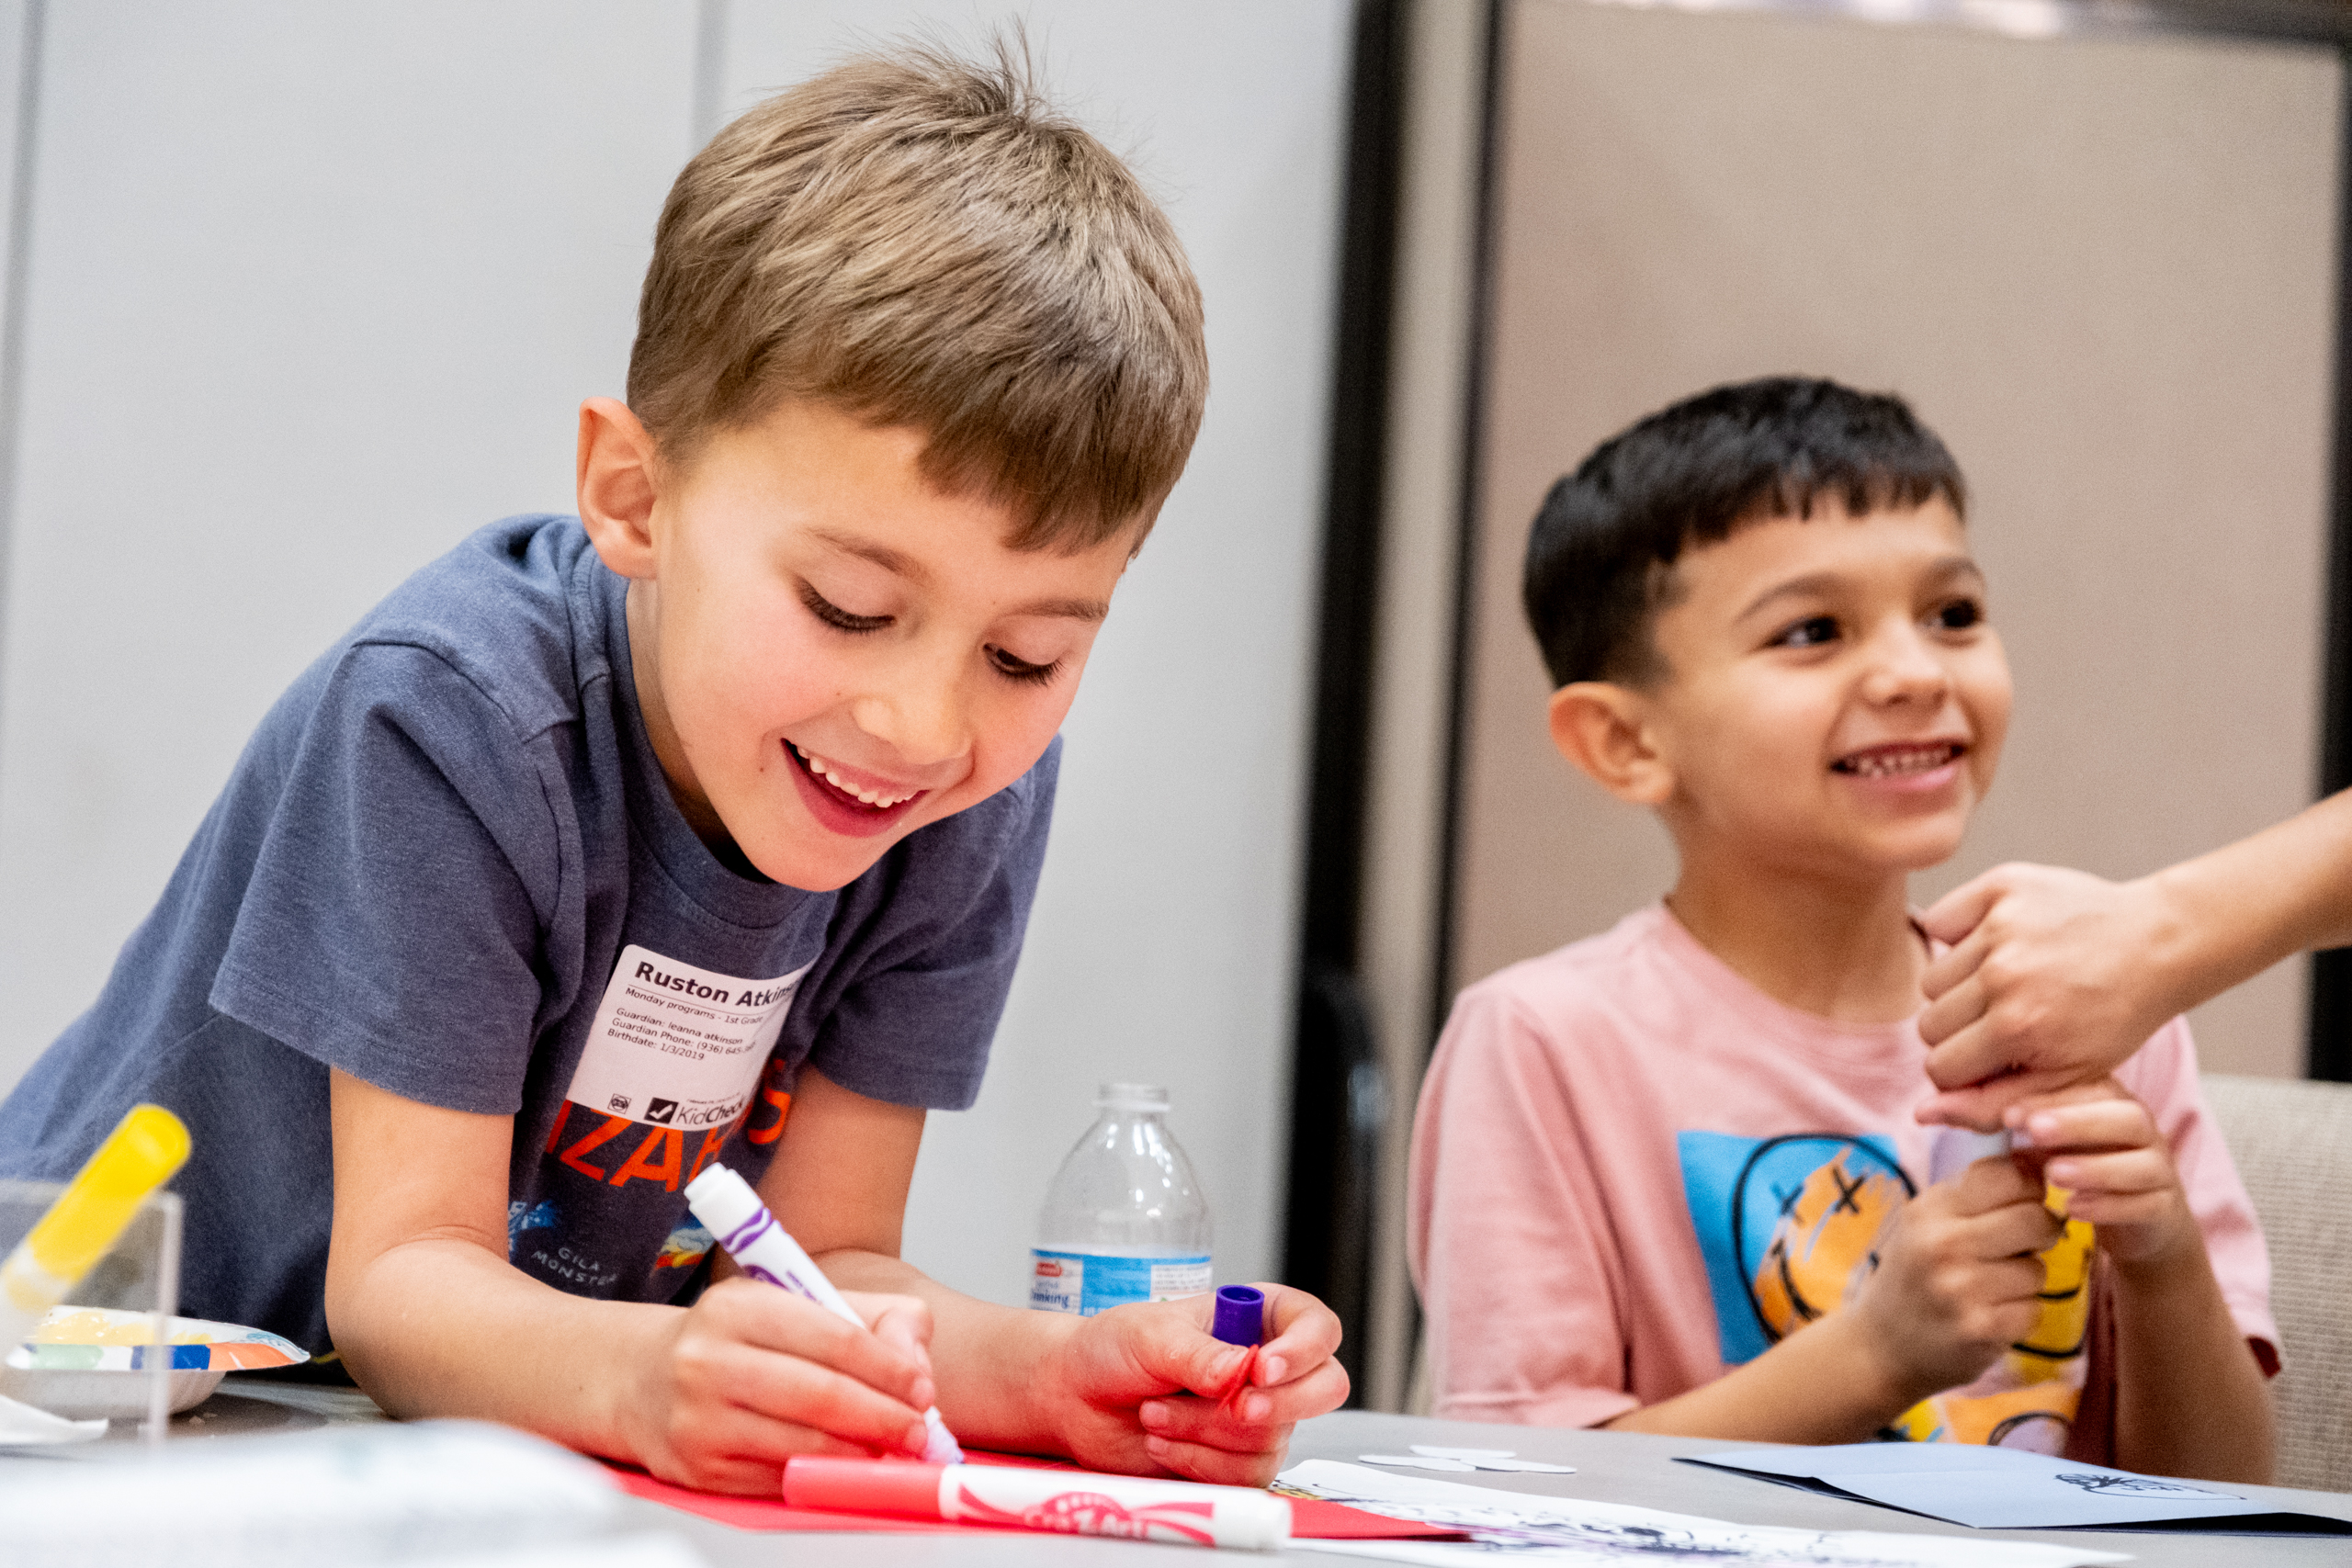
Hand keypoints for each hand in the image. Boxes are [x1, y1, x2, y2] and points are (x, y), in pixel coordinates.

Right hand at [622, 1277, 937, 1493]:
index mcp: (739, 1305)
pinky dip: (823, 1475)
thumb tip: (917, 1370)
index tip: (922, 1390)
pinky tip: (845, 1466)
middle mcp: (709, 1359)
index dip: (890, 1369)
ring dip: (860, 1453)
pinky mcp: (697, 1469)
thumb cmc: (741, 1339)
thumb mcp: (801, 1302)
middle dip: (884, 1418)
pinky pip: (778, 1478)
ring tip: (890, 1449)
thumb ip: (876, 1319)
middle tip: (917, 1431)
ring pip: (802, 1444)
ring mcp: (698, 1418)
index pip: (834, 1338)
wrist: (646, 1379)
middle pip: (821, 1396)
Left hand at [1035, 1283, 1348, 1485]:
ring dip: (1207, 1431)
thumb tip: (1239, 1371)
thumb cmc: (1113, 1350)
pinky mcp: (1236, 1460)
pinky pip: (1247, 1474)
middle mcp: (1267, 1368)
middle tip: (1235, 1403)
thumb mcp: (1151, 1335)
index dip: (1303, 1350)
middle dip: (1280, 1403)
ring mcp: (1257, 1417)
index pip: (1316, 1327)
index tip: (1261, 1368)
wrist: (1075, 1400)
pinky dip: (1199, 1461)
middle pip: (1325, 1388)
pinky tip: (1164, 1441)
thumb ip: (1198, 1354)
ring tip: (1158, 1412)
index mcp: (1257, 1318)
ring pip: (1272, 1437)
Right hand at [1845, 1156, 2060, 1401]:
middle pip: (2036, 1218)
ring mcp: (1962, 1289)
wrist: (1880, 1347)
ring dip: (2025, 1279)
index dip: (2029, 1185)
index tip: (2023, 1200)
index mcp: (1930, 1209)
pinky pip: (2033, 1309)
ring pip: (2037, 1269)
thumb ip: (1973, 1194)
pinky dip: (2019, 1313)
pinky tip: (1989, 1315)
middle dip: (2042, 1230)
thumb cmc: (1914, 1275)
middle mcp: (1942, 1244)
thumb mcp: (1926, 1222)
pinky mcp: (1981, 1330)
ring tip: (1991, 1286)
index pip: (2007, 1174)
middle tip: (2023, 1242)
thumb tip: (2037, 1162)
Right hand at [1916, 863, 2187, 1127]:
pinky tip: (1993, 944)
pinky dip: (1955, 934)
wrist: (2160, 945)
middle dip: (1959, 1033)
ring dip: (1959, 987)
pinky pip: (1937, 921)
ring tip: (2003, 984)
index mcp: (2017, 1028)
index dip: (1964, 1072)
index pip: (1939, 1066)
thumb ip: (1991, 1105)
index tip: (1992, 1060)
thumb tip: (1922, 1112)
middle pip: (1929, 1023)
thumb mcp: (2066, 1078)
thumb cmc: (2116, 1016)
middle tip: (2000, 1023)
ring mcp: (2000, 927)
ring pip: (1932, 978)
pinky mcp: (1999, 887)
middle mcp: (2002, 975)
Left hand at [2008, 1078, 2195, 1267]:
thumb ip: (2007, 1123)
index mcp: (2112, 1102)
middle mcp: (2143, 1130)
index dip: (2051, 1098)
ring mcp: (2160, 1168)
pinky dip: (2112, 1206)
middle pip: (2127, 1117)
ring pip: (2143, 1163)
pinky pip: (2148, 1204)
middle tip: (2033, 1131)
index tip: (2008, 1113)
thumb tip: (1937, 1110)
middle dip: (2078, 1122)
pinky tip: (2074, 1208)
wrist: (2135, 1217)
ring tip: (2054, 1174)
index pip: (2091, 1088)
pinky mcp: (2165, 1206)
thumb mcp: (2043, 1141)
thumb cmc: (2080, 1163)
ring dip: (2096, 1167)